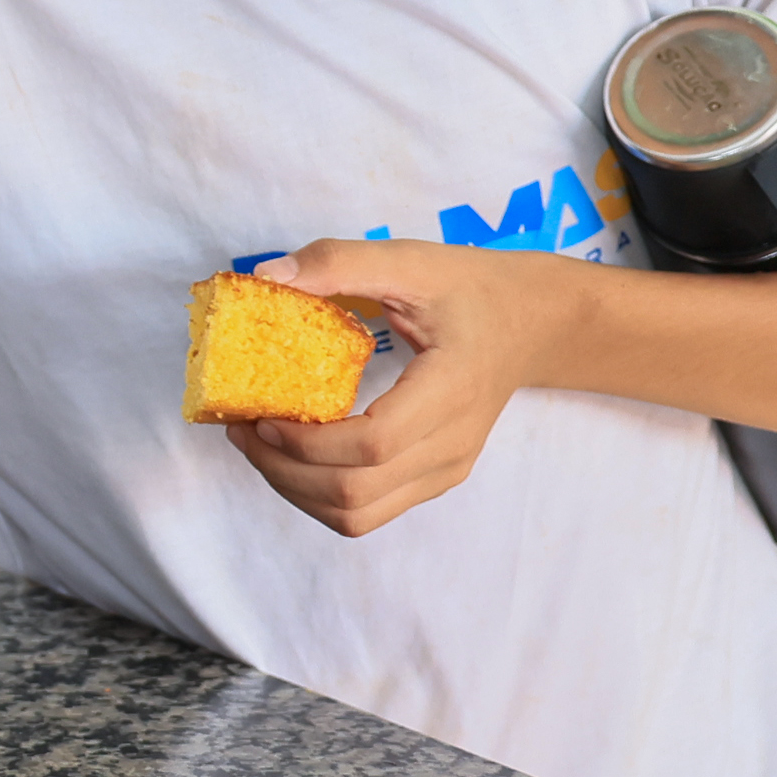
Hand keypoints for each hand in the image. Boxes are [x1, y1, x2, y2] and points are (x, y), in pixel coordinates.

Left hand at [222, 238, 584, 537]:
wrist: (535, 323)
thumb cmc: (472, 289)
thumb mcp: (411, 261)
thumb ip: (340, 263)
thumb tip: (266, 277)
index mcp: (450, 392)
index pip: (372, 445)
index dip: (305, 442)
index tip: (260, 413)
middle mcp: (452, 445)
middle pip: (354, 493)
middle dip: (281, 469)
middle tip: (241, 429)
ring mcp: (446, 469)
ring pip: (356, 515)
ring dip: (294, 489)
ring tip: (257, 444)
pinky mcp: (435, 478)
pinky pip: (368, 510)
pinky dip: (318, 494)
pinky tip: (292, 455)